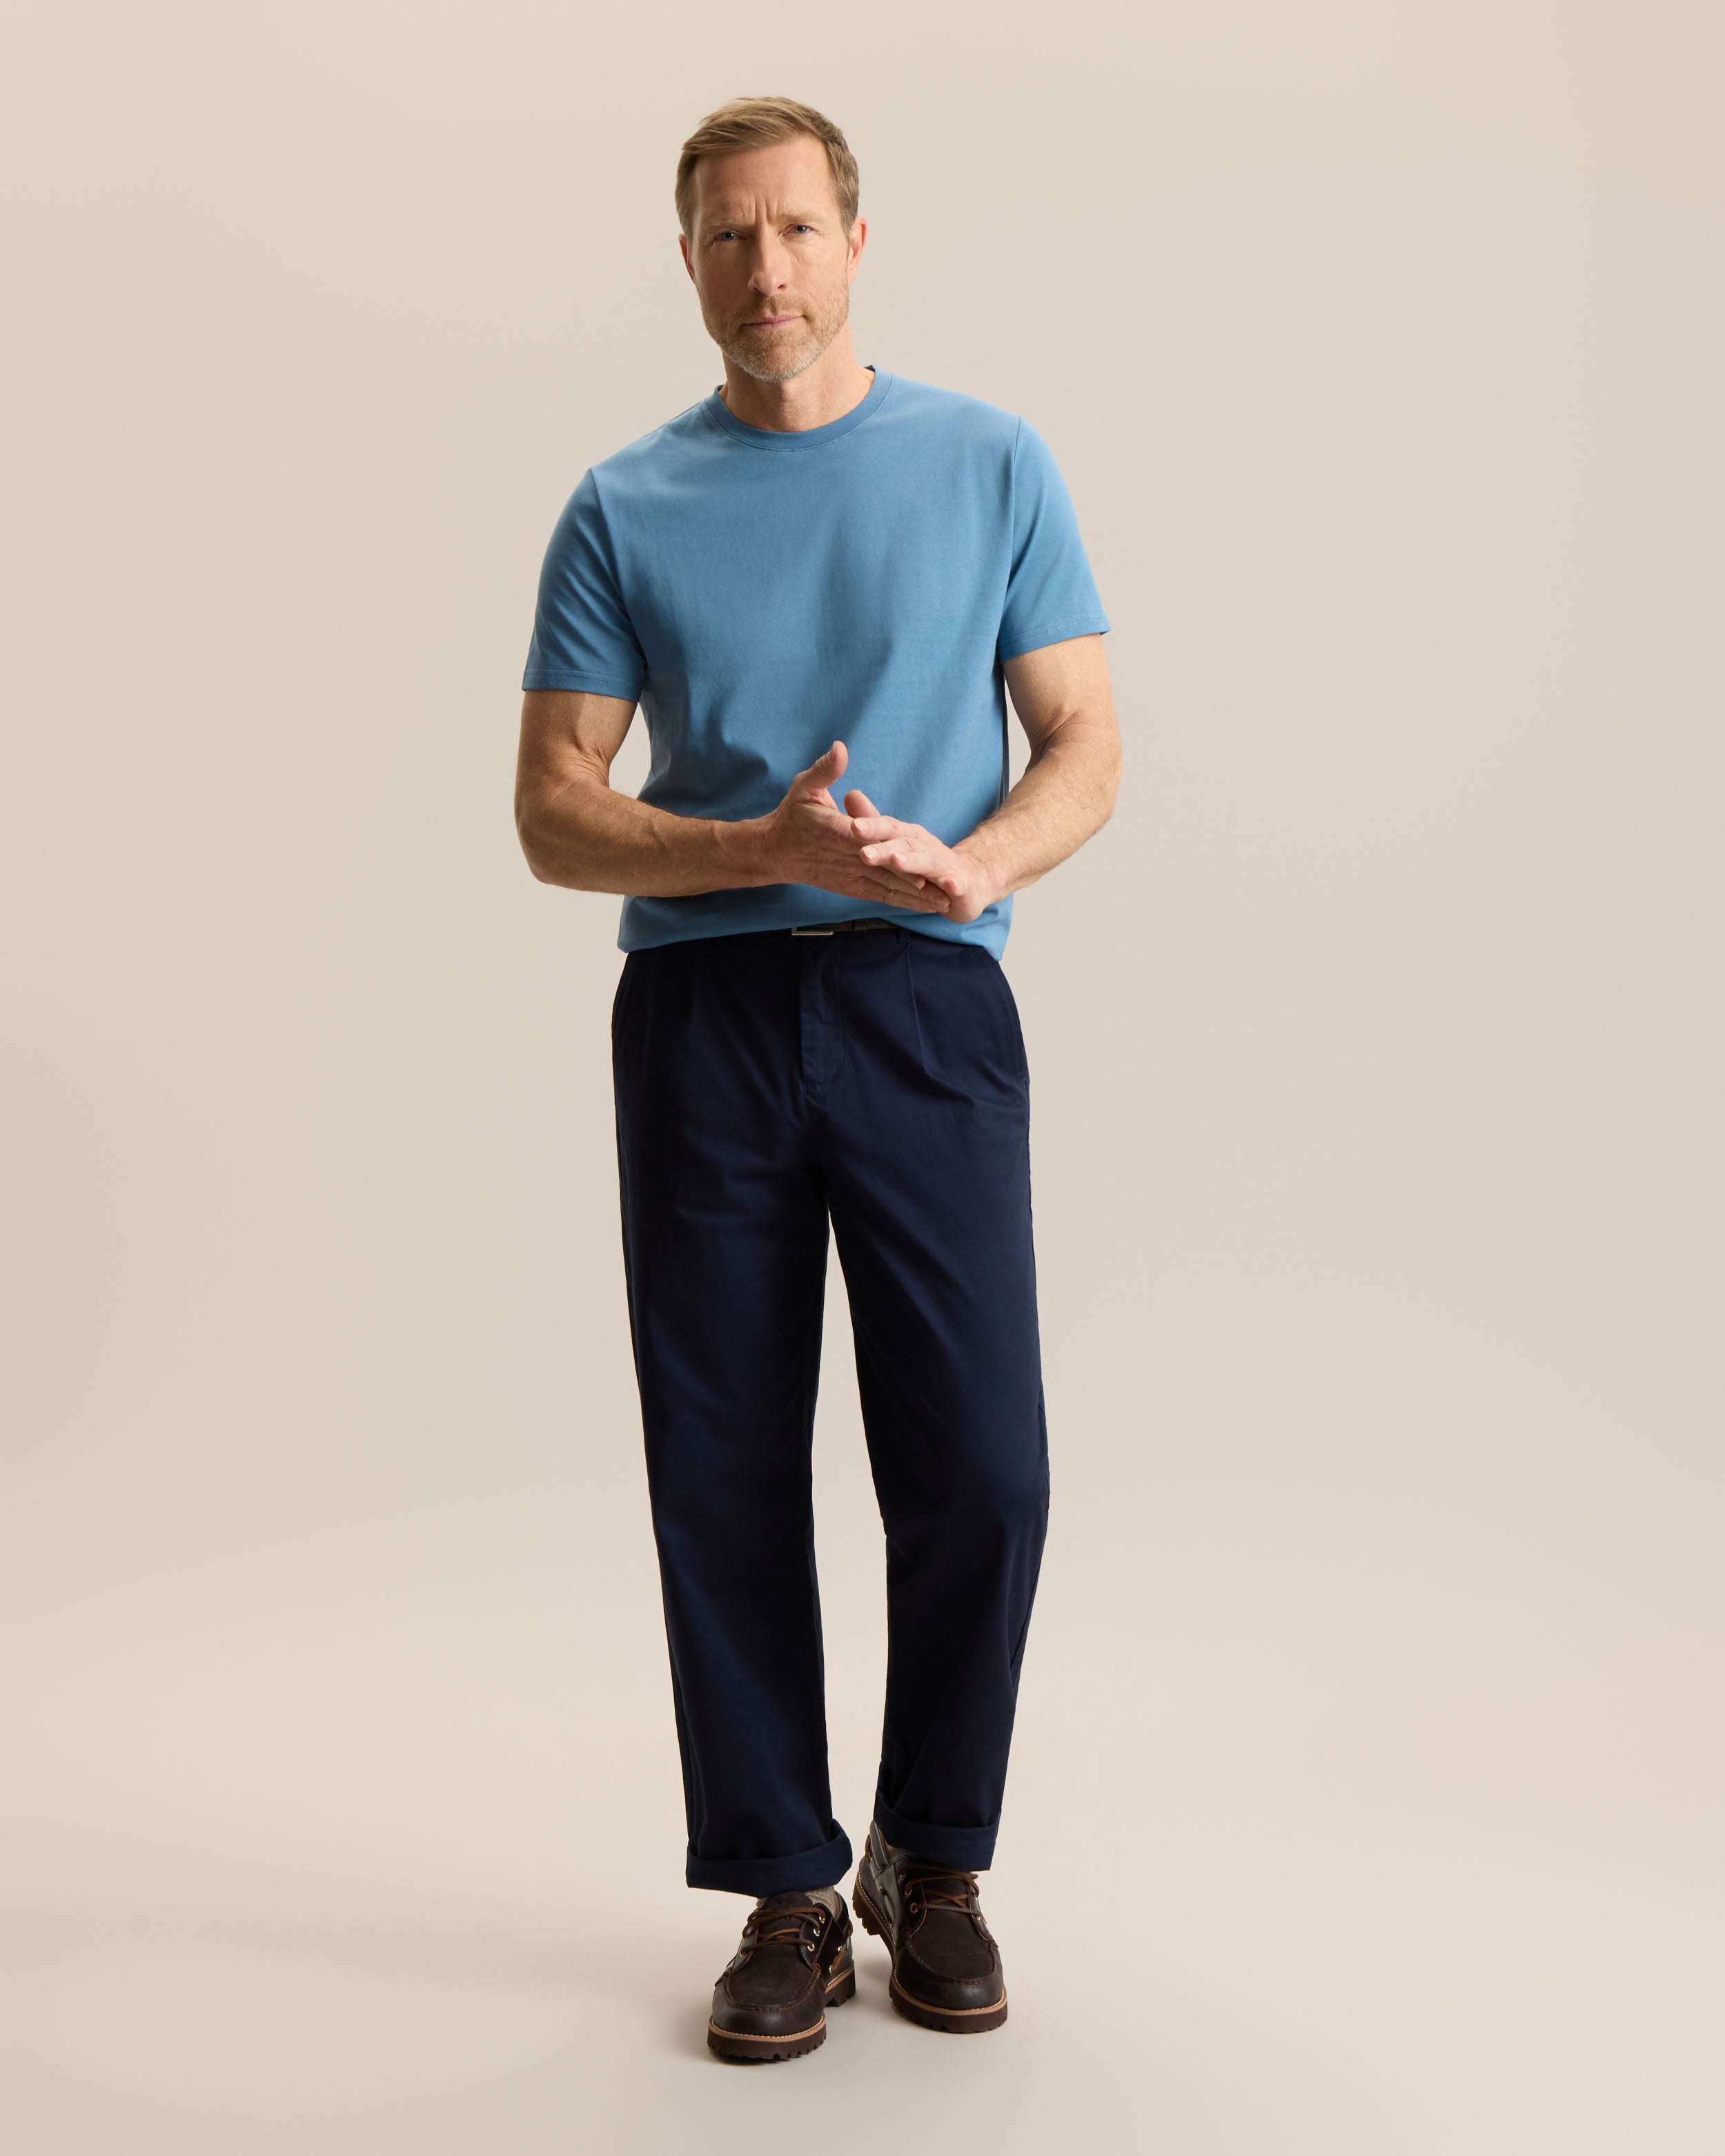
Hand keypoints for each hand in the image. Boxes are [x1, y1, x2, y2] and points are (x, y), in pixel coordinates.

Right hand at [758, 743, 951, 912]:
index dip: (892, 848)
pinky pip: (881, 895)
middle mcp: (847, 858)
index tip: (916, 854)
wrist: (775, 852)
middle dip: (916, 879)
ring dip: (916, 897)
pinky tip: (925, 907)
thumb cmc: (791, 817)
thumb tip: (840, 748)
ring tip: (944, 903)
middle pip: (885, 870)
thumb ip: (825, 770)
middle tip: (945, 886)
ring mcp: (851, 876)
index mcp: (837, 832)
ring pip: (887, 887)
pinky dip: (903, 901)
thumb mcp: (804, 787)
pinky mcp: (852, 887)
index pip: (868, 839)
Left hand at [844, 792, 1001, 924]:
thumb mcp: (898, 842)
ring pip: (927, 862)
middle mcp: (926, 846)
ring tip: (897, 861)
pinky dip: (954, 884)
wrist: (969, 881)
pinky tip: (950, 885)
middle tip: (864, 854)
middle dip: (885, 848)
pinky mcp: (959, 885)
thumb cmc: (925, 862)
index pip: (888, 826)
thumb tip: (851, 794)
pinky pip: (956, 884)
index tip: (853, 825)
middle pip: (904, 843)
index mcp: (908, 835)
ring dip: (913, 861)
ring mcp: (944, 864)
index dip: (872, 825)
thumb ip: (874, 824)